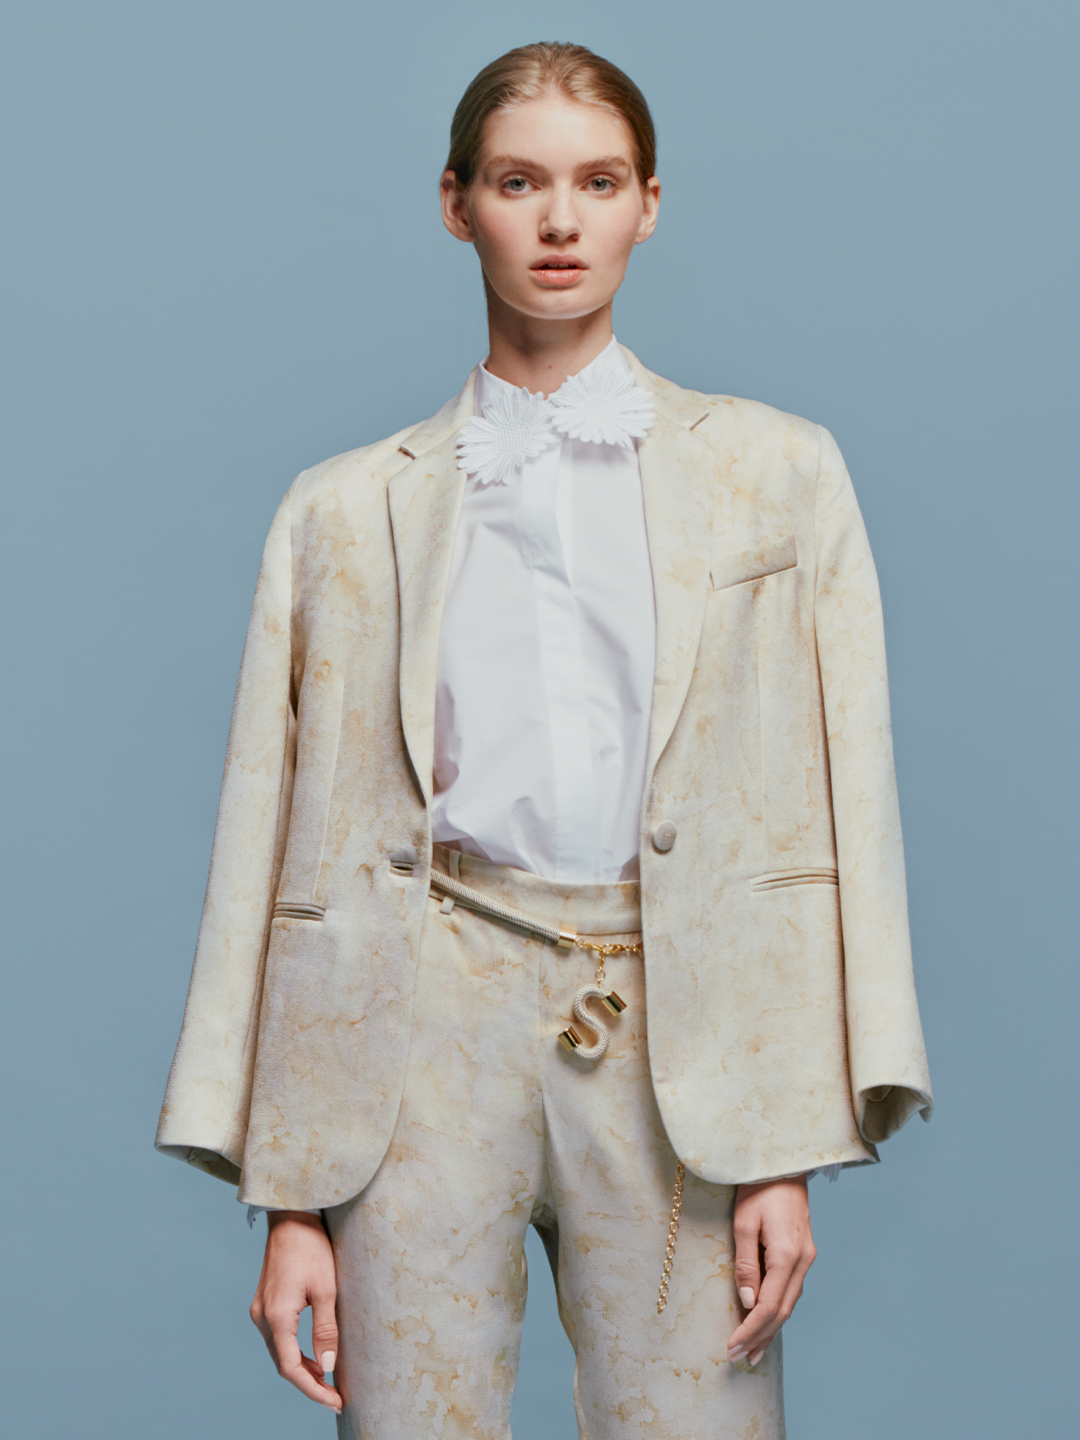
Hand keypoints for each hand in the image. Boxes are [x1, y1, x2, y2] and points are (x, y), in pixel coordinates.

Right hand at [249, 1211, 342, 1412]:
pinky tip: (313, 1355)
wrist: (291, 1216)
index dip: (313, 1389)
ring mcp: (260, 1310)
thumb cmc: (311, 1247)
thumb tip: (327, 1367)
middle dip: (309, 1383)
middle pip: (283, 1363)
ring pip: (279, 1352)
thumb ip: (325, 1329)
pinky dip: (295, 1351)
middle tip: (335, 1396)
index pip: (291, 1368)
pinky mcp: (265, 1302)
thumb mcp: (326, 1288)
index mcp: (276, 1317)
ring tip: (328, 1380)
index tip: (336, 1401)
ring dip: (302, 1368)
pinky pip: (278, 1337)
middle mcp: (262, 1317)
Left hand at [727, 1176, 815, 1366]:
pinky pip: (792, 1290)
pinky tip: (768, 1321)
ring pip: (790, 1303)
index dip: (750, 1330)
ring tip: (753, 1350)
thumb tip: (747, 1303)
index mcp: (787, 1255)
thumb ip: (746, 1264)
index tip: (731, 1347)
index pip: (768, 1306)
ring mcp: (807, 1257)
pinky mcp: (804, 1252)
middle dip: (761, 1337)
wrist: (784, 1162)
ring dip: (771, 1328)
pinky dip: (779, 1310)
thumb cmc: (758, 1187)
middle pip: (783, 1311)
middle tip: (740, 1358)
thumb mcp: (744, 1222)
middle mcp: (803, 1261)